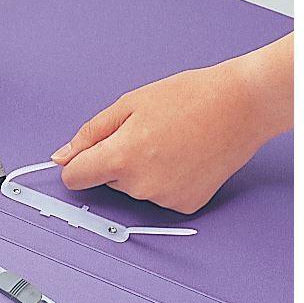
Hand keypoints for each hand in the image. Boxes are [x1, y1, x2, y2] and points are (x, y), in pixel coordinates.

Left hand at [51, 33, 292, 213]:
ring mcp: (164, 199)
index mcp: (121, 157)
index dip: (78, 164)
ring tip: (169, 142)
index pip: (74, 178)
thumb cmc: (188, 97)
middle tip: (146, 133)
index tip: (88, 156)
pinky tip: (183, 158)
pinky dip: (164, 180)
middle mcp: (140, 186)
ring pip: (133, 188)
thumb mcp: (128, 104)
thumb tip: (62, 157)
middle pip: (106, 180)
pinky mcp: (185, 205)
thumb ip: (89, 135)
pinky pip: (158, 195)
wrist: (241, 105)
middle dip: (116, 160)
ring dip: (141, 170)